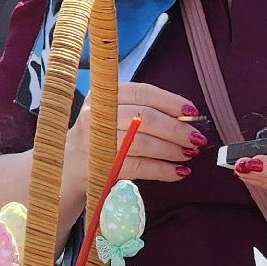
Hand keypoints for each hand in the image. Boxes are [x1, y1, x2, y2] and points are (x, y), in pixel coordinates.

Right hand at [65, 81, 204, 194]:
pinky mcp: (99, 166)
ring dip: (171, 150)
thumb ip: (144, 111)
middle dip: (176, 129)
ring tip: (189, 155)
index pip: (143, 93)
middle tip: (197, 138)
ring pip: (142, 143)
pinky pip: (138, 167)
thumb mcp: (116, 114)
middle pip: (145, 118)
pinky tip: (178, 172)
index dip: (170, 101)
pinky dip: (162, 170)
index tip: (193, 111)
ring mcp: (96, 142)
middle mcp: (97, 114)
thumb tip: (187, 116)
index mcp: (104, 95)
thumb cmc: (102, 136)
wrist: (69, 165)